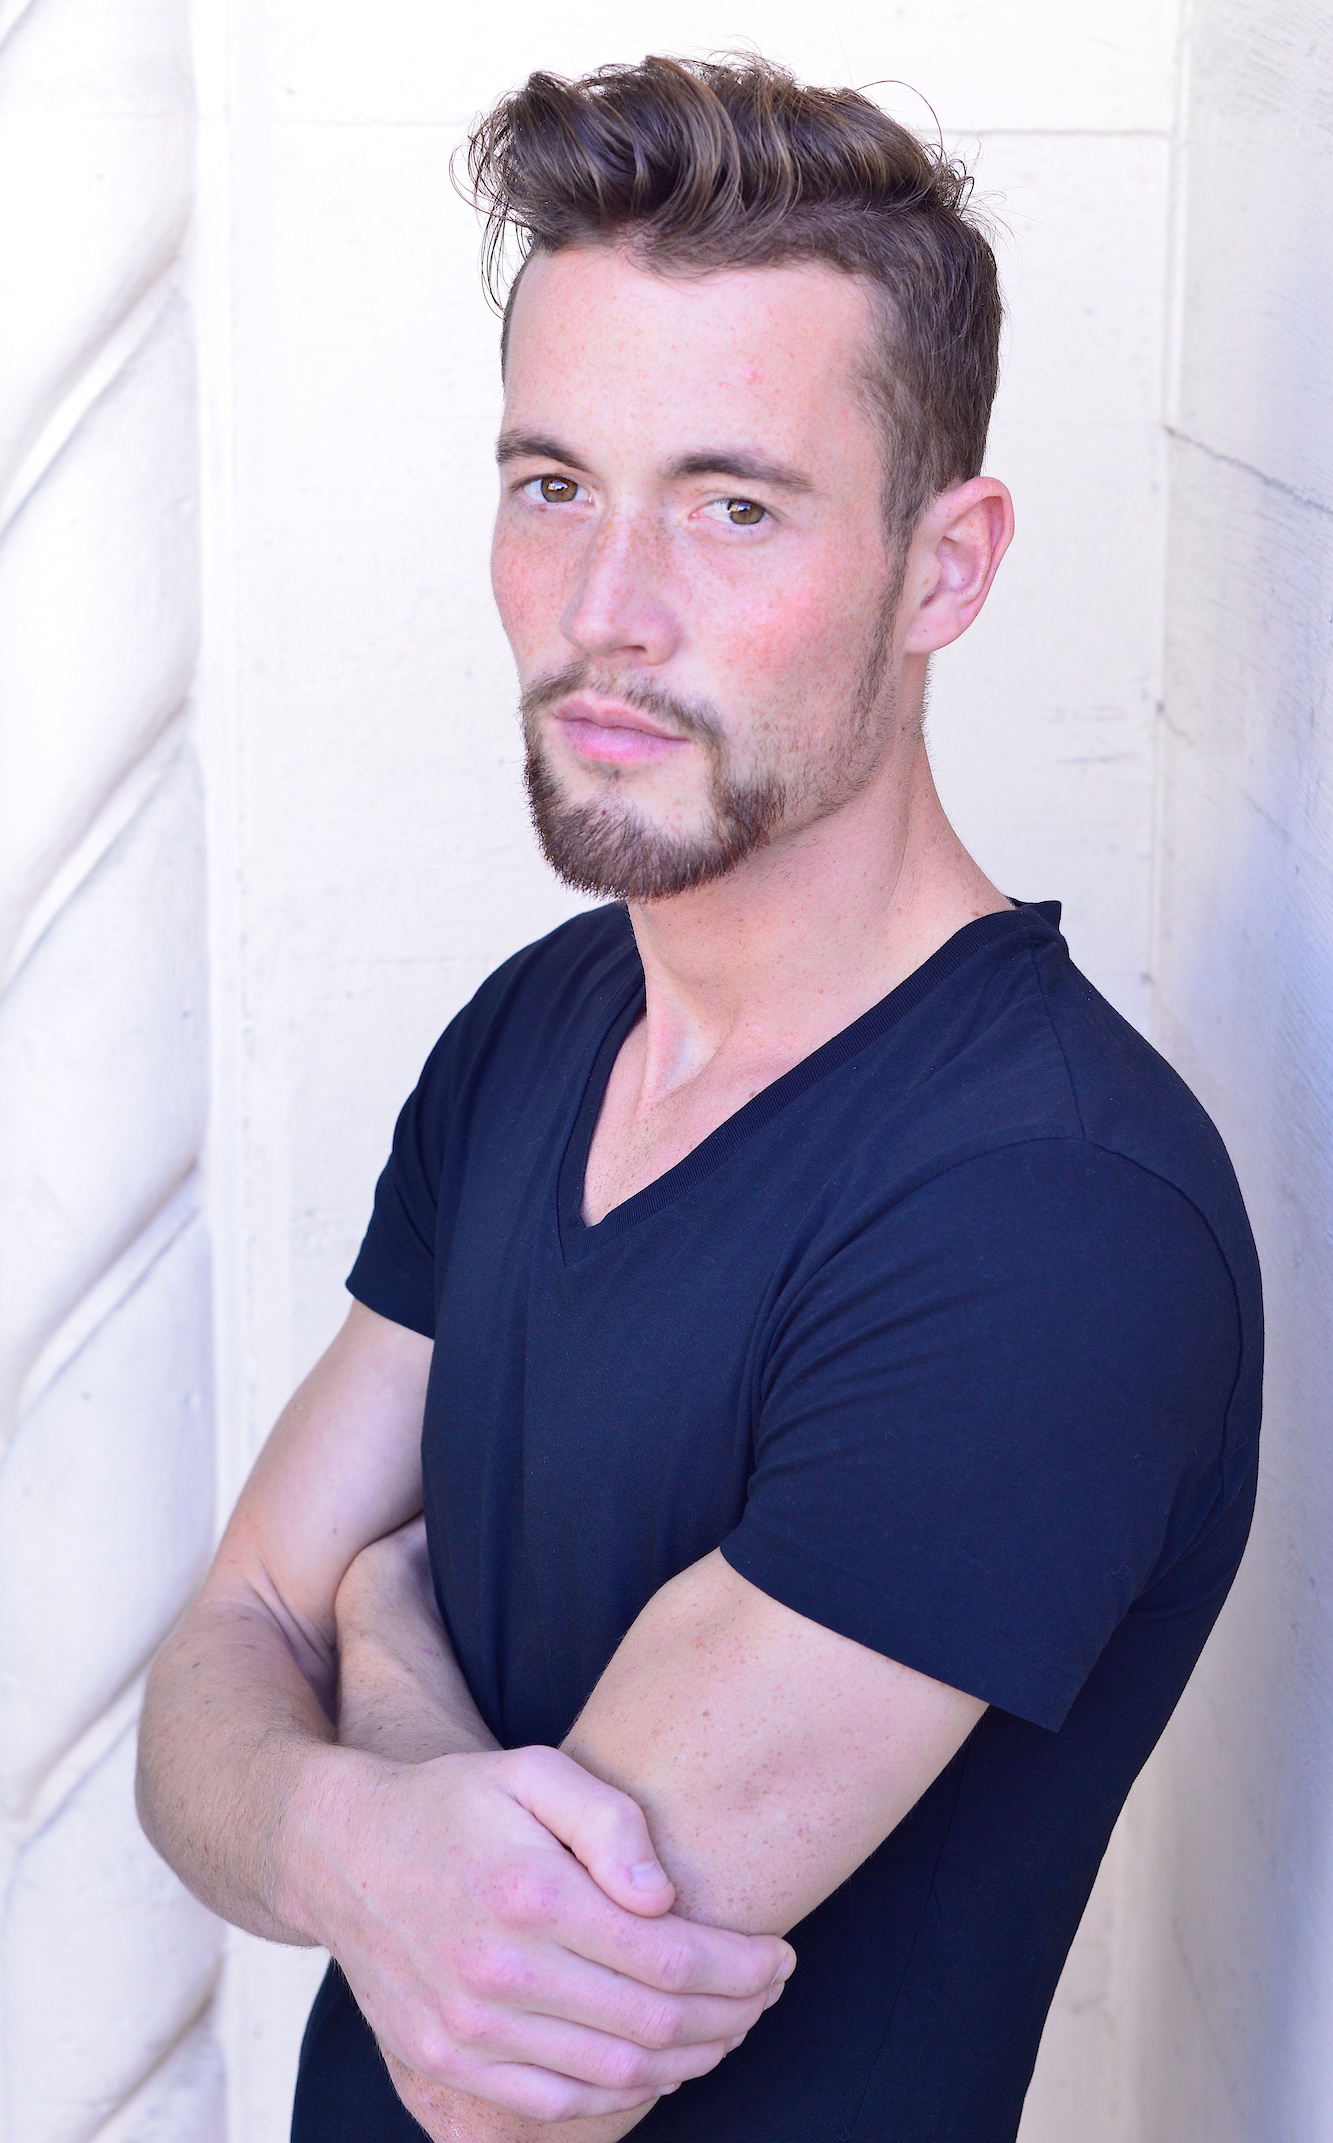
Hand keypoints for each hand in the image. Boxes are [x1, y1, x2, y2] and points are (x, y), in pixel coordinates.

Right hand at [285, 1741, 793, 2122]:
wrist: (342, 1850)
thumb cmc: (455, 1801)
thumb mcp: (533, 1770)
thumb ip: (610, 1821)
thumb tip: (664, 1899)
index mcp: (530, 1895)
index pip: (669, 1959)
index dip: (742, 1967)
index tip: (780, 1957)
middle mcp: (498, 1974)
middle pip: (653, 2026)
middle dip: (732, 2016)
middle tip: (767, 1993)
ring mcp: (468, 2030)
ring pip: (615, 2075)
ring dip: (690, 2059)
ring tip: (727, 2026)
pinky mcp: (445, 2063)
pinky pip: (557, 2106)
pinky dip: (622, 2094)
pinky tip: (656, 2060)